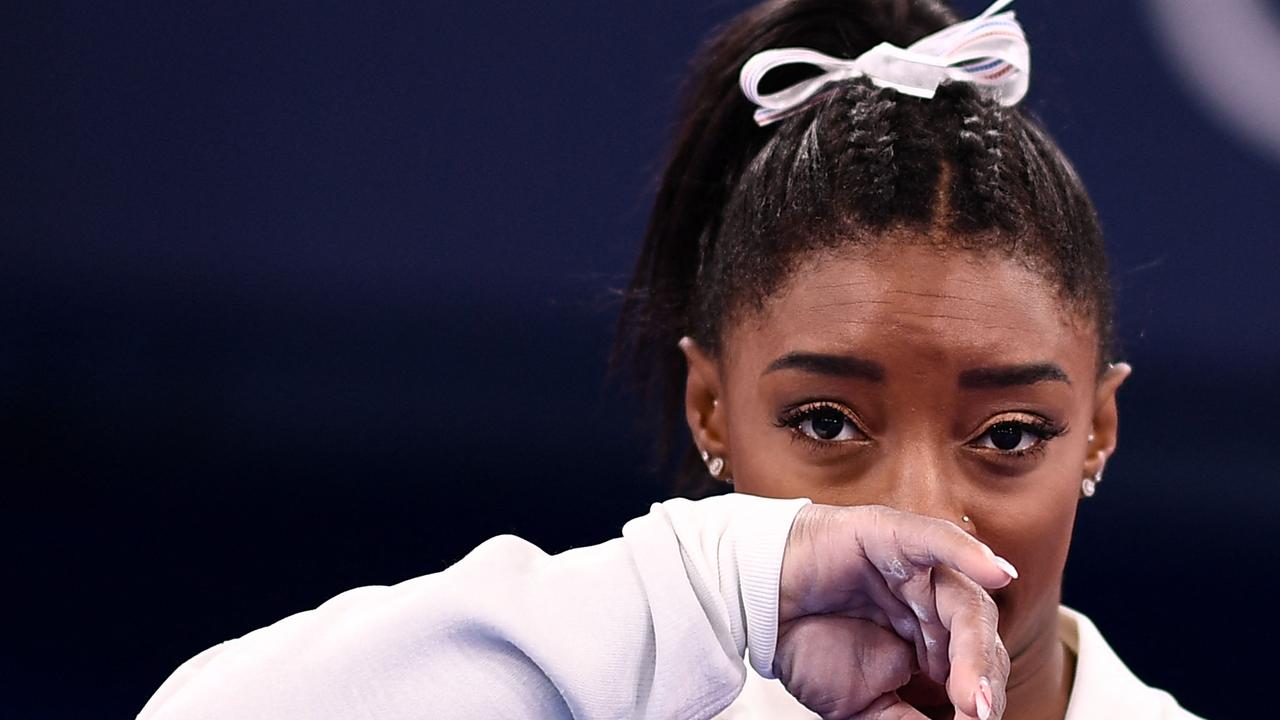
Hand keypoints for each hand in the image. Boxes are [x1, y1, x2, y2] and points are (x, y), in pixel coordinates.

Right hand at [774, 504, 1014, 719]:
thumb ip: (903, 719)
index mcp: (929, 639)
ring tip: (971, 690)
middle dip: (980, 678)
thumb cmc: (804, 643)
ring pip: (964, 599)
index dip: (977, 699)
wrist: (754, 609)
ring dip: (974, 646)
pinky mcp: (892, 535)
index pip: (974, 668)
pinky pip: (937, 540)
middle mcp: (929, 602)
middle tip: (975, 713)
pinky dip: (969, 552)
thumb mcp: (861, 704)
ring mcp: (915, 568)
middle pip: (977, 636)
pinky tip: (996, 572)